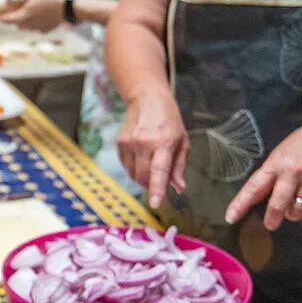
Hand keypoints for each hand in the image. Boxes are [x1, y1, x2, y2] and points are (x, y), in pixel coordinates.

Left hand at [0, 0, 65, 31]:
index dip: (1, 15)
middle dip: (15, 17)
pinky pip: (37, 27)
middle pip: (16, 23)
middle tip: (18, 8)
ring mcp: (37, 29)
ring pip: (26, 25)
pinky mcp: (45, 30)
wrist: (67, 6)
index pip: (5, 19)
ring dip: (26, 19)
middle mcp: (28, 25)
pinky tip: (42, 14)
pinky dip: (37, 21)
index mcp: (22, 16)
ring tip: (31, 10)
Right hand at [116, 89, 188, 207]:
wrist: (147, 99)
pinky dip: (134, 168)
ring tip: (150, 163)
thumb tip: (178, 188)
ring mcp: (129, 143)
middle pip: (143, 177)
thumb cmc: (168, 120)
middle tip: (159, 178)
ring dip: (143, 177)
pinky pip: (126, 166)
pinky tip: (141, 156)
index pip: (159, 170)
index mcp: (164, 142)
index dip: (156, 189)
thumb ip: (179, 166)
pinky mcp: (120, 143)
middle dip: (151, 184)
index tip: (155, 203)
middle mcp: (144, 143)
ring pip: (133, 174)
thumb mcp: (182, 141)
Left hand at [225, 122, 301, 230]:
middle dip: (271, 219)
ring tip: (293, 203)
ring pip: (297, 211)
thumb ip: (270, 175)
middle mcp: (292, 174)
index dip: (241, 204)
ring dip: (292, 213)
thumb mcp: (279, 154)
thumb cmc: (301, 144)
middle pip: (277, 206)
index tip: (231, 217)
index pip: (254, 187)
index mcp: (276, 164)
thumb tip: (258, 198)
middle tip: (270, 224)